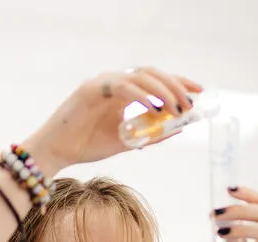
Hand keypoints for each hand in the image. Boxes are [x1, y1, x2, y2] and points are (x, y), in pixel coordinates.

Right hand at [22, 67, 202, 176]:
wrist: (58, 151)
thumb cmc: (88, 144)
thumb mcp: (128, 141)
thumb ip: (150, 133)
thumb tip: (179, 128)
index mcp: (123, 92)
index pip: (155, 80)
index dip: (178, 83)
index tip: (199, 91)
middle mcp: (114, 83)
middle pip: (151, 73)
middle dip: (175, 85)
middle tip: (191, 102)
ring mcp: (102, 84)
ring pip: (139, 78)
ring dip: (162, 92)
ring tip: (178, 108)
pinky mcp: (91, 90)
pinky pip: (122, 88)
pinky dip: (141, 97)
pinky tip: (155, 109)